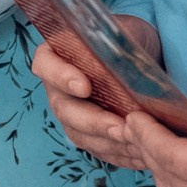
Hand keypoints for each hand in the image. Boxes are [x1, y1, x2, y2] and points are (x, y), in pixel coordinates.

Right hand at [32, 18, 162, 169]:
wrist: (136, 56)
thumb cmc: (124, 38)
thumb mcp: (120, 32)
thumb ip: (114, 43)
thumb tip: (122, 60)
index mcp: (55, 55)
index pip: (47, 65)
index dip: (62, 77)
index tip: (84, 86)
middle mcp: (57, 88)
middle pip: (65, 109)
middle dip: (94, 121)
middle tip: (119, 127)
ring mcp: (71, 113)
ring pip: (80, 135)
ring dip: (108, 143)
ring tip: (136, 144)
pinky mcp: (88, 133)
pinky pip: (98, 149)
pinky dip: (119, 154)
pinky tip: (139, 154)